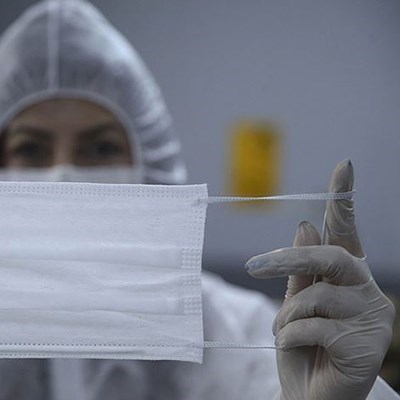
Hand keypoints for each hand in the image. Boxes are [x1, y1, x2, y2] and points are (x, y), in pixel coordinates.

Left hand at [246, 160, 393, 399]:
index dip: (343, 202)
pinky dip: (291, 335)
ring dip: (287, 314)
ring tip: (285, 333)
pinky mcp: (367, 346)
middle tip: (254, 264)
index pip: (347, 235)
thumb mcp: (293, 306)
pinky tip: (295, 348)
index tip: (342, 166)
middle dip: (289, 259)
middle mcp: (368, 293)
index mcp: (349, 280)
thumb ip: (300, 271)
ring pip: (317, 296)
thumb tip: (304, 225)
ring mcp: (372, 320)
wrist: (306, 398)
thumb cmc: (301, 350)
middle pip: (332, 258)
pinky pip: (314, 326)